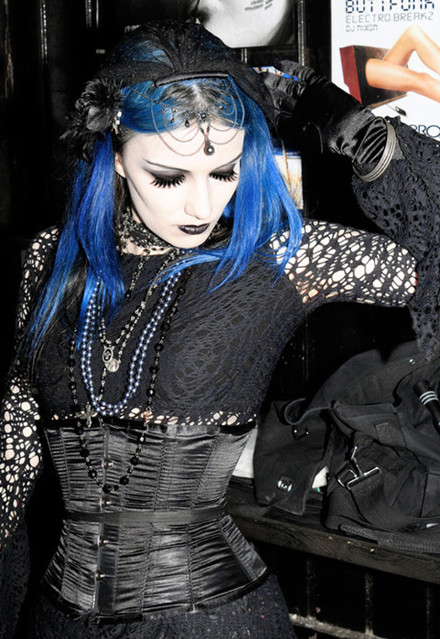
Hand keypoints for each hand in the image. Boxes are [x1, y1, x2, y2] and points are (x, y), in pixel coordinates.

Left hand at [263, 61, 386, 164]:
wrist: (353, 132)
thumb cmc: (330, 140)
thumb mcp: (302, 138)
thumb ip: (286, 129)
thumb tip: (270, 121)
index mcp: (296, 123)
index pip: (276, 112)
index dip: (264, 105)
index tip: (252, 99)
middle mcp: (301, 109)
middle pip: (279, 97)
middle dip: (266, 91)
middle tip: (253, 83)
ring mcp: (309, 97)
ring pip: (287, 86)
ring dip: (274, 79)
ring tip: (261, 74)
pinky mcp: (319, 86)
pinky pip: (302, 74)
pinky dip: (290, 68)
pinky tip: (278, 64)